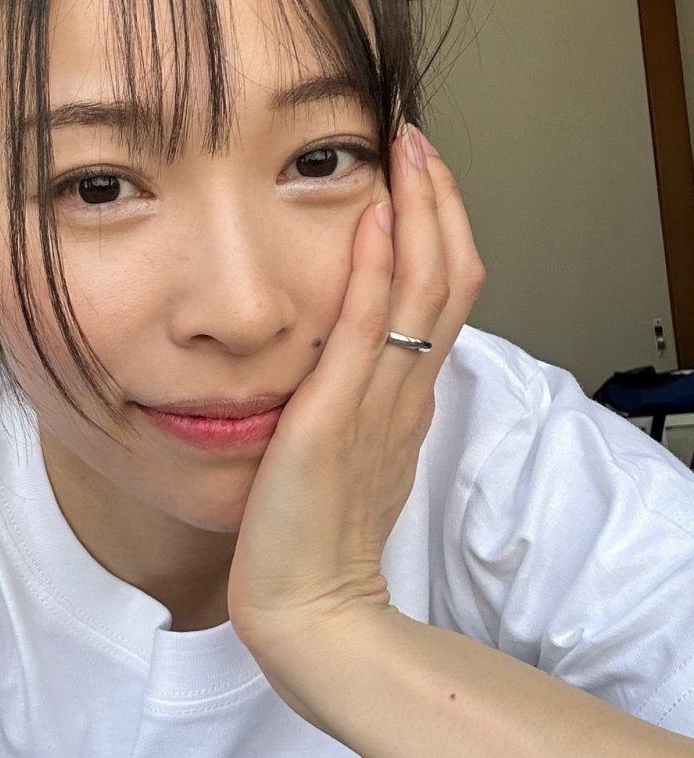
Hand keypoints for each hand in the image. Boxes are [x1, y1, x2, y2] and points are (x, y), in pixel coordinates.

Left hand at [226, 122, 486, 658]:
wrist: (309, 617)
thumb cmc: (311, 551)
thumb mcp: (344, 467)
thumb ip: (351, 416)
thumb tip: (340, 376)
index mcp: (405, 405)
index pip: (439, 299)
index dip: (438, 233)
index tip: (416, 178)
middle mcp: (404, 397)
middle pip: (448, 279)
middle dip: (439, 201)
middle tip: (416, 140)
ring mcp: (376, 405)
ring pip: (421, 290)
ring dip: (419, 211)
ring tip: (404, 150)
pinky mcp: (334, 421)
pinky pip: (364, 330)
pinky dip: (373, 266)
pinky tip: (371, 214)